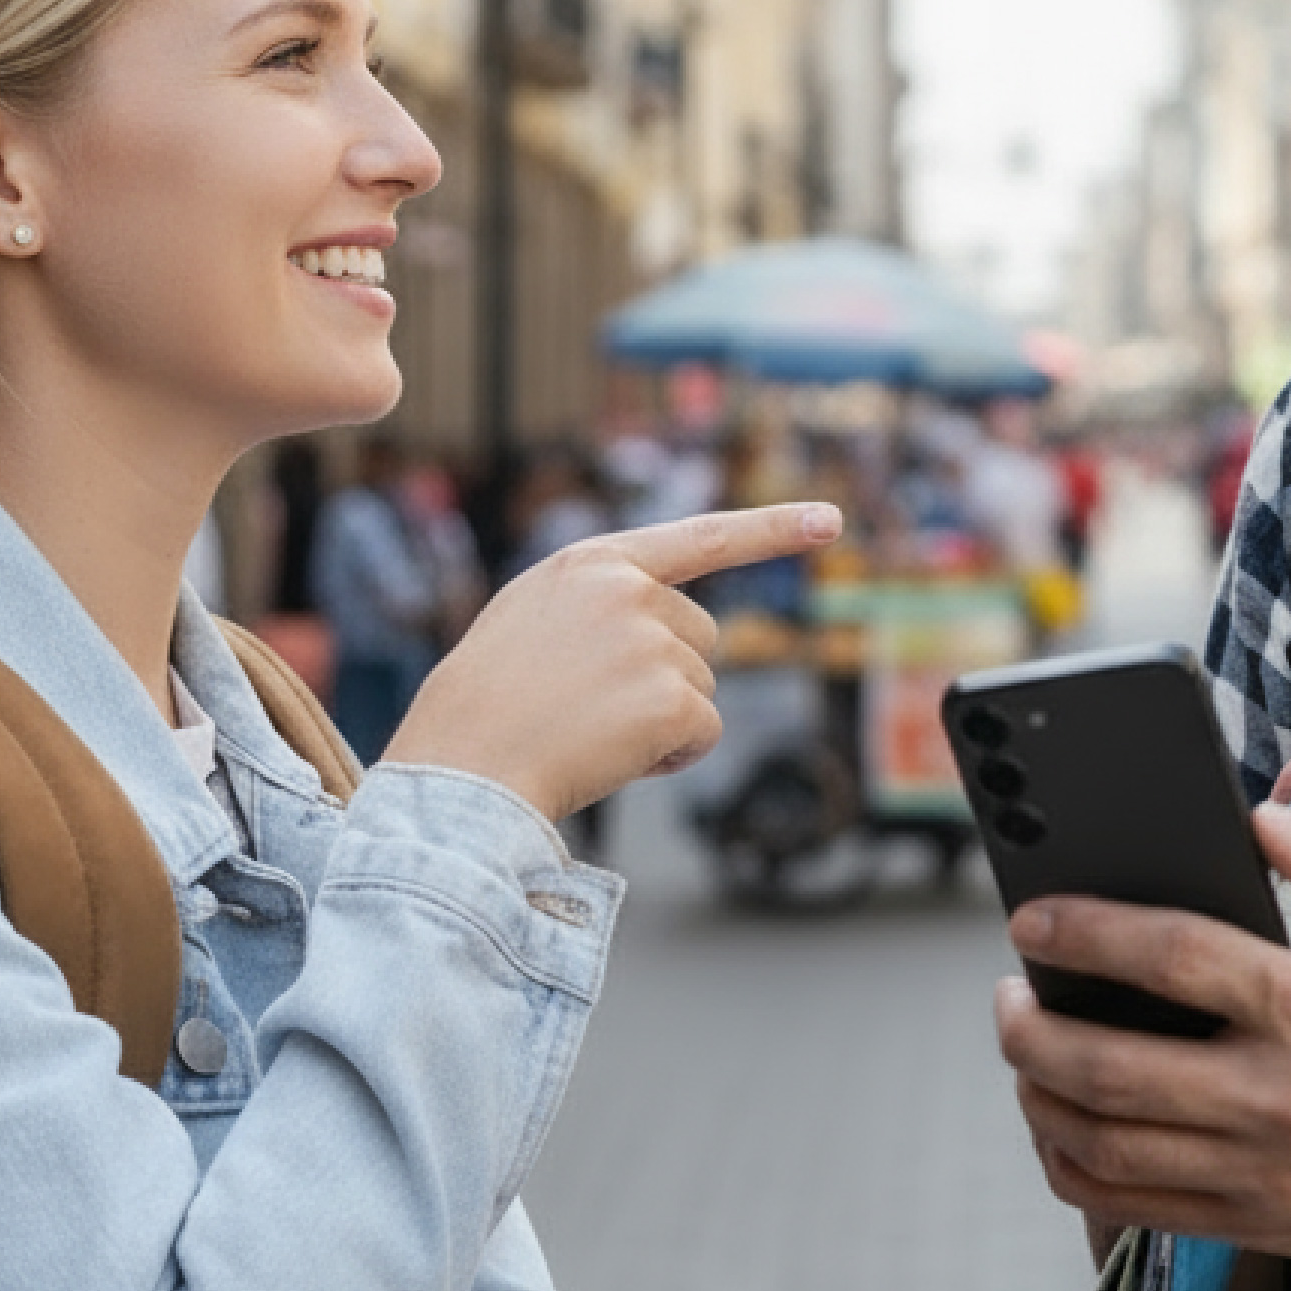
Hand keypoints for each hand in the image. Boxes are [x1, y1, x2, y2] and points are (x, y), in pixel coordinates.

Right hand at [382, 502, 841, 821]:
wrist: (460, 771)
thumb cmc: (484, 707)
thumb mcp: (532, 620)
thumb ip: (598, 602)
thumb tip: (669, 622)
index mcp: (592, 563)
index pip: (700, 537)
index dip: (771, 529)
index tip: (830, 519)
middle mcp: (629, 589)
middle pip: (701, 636)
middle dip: (667, 675)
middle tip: (590, 708)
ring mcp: (653, 639)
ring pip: (701, 687)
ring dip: (662, 719)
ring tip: (587, 732)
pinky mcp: (671, 695)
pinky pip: (703, 732)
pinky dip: (672, 755)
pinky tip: (611, 756)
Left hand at [993, 804, 1290, 1273]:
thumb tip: (1264, 813)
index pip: (1174, 959)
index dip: (1088, 932)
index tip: (1032, 918)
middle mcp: (1281, 1098)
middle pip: (1114, 1068)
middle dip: (1032, 1029)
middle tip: (1009, 995)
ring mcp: (1264, 1172)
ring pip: (1109, 1147)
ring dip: (1039, 1099)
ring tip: (1024, 1055)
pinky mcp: (1258, 1222)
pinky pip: (1136, 1209)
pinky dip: (1076, 1170)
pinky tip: (1060, 1129)